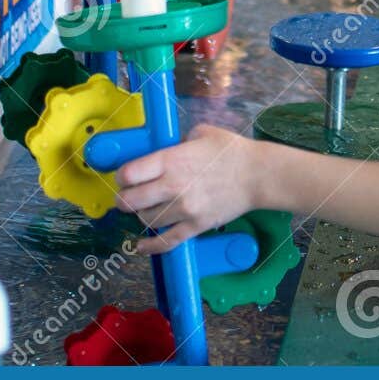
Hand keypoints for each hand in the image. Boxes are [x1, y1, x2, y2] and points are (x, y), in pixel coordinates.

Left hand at [115, 125, 259, 253]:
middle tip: (125, 199)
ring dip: (141, 216)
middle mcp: (172, 185)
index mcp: (170, 159)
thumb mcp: (201, 133)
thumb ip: (178, 141)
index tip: (123, 178)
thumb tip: (166, 150)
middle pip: (130, 201)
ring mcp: (183, 209)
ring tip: (145, 211)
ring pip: (146, 220)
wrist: (257, 176)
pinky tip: (140, 247)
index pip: (129, 173)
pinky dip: (150, 246)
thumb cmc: (231, 150)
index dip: (120, 177)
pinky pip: (166, 241)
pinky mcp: (195, 226)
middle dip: (123, 201)